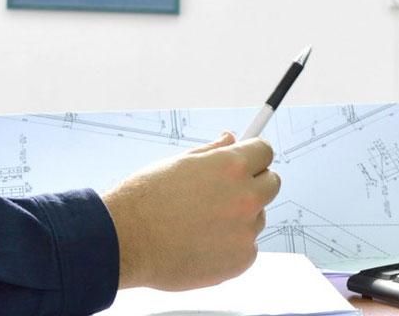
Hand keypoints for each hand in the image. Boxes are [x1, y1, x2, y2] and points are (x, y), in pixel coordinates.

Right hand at [102, 132, 280, 290]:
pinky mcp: (242, 260)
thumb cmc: (145, 200)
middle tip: (226, 193)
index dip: (254, 156)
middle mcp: (245, 196)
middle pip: (271, 183)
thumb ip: (213, 152)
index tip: (248, 162)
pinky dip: (232, 246)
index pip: (265, 151)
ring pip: (258, 217)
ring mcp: (246, 230)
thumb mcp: (179, 163)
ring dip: (241, 217)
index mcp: (231, 166)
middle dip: (254, 184)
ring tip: (203, 223)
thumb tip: (231, 140)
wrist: (126, 242)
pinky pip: (248, 247)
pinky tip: (204, 243)